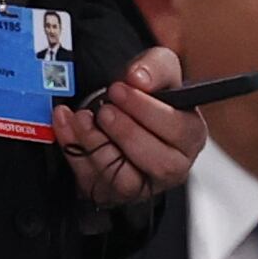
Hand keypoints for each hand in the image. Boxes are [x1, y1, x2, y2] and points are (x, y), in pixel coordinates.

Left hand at [58, 44, 206, 206]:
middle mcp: (171, 166)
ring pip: (126, 180)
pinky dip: (75, 152)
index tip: (120, 89)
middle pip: (159, 163)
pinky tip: (68, 125)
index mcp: (189, 136)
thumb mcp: (159, 68)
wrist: (120, 106)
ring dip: (99, 146)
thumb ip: (155, 67)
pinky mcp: (112, 192)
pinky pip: (94, 182)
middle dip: (126, 132)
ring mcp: (142, 184)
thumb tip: (139, 78)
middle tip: (105, 109)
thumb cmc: (148, 94)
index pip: (180, 131)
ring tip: (84, 118)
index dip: (148, 110)